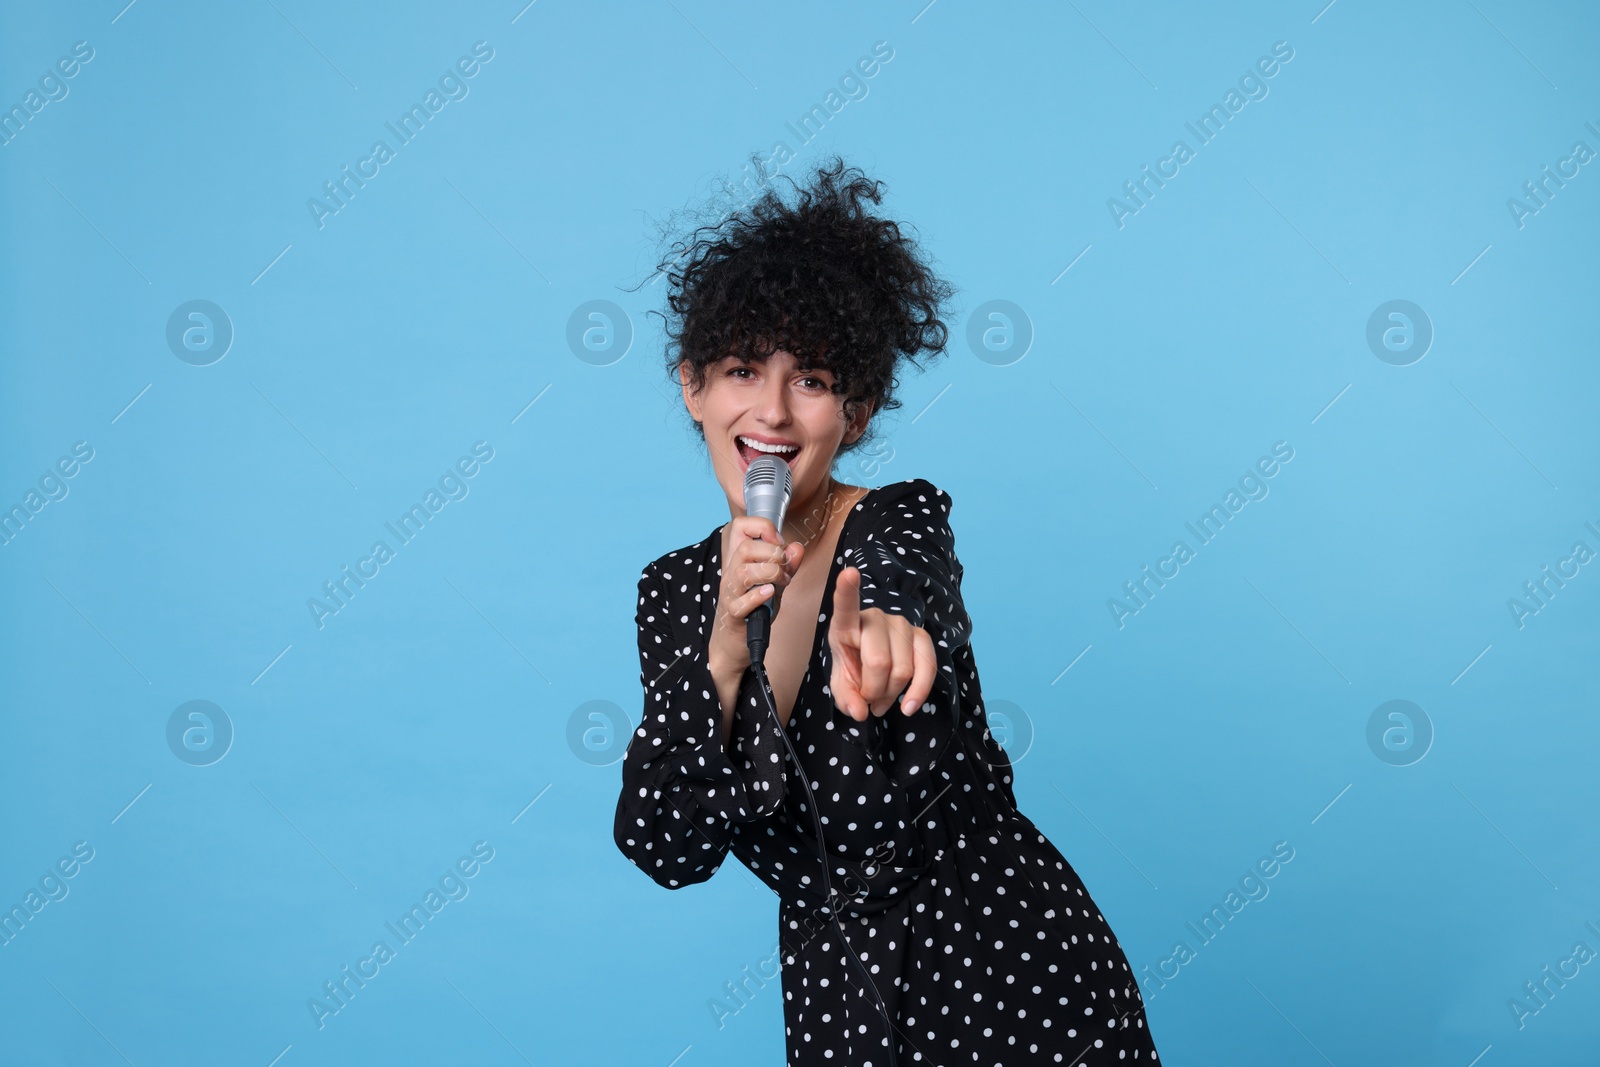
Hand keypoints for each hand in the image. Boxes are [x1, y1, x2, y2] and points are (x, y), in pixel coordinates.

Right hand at [708, 514, 804, 679]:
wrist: (734, 642)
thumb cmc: (753, 609)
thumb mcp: (774, 583)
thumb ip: (787, 565)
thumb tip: (797, 547)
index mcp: (739, 560)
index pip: (740, 526)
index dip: (762, 526)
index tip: (778, 542)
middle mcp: (731, 573)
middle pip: (745, 547)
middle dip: (772, 553)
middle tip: (784, 568)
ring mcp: (730, 593)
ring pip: (744, 571)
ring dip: (770, 574)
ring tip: (781, 583)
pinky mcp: (733, 614)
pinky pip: (741, 602)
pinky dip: (757, 596)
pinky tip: (770, 594)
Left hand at [827, 565, 936, 720]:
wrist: (872, 667)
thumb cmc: (853, 669)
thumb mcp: (841, 685)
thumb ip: (846, 699)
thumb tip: (860, 712)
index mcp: (846, 624)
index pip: (845, 605)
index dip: (846, 589)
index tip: (849, 573)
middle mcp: (875, 617)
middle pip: (879, 662)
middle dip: (874, 691)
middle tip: (868, 700)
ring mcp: (901, 624)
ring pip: (902, 670)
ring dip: (892, 695)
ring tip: (881, 700)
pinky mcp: (921, 635)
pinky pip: (927, 666)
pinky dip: (919, 692)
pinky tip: (909, 707)